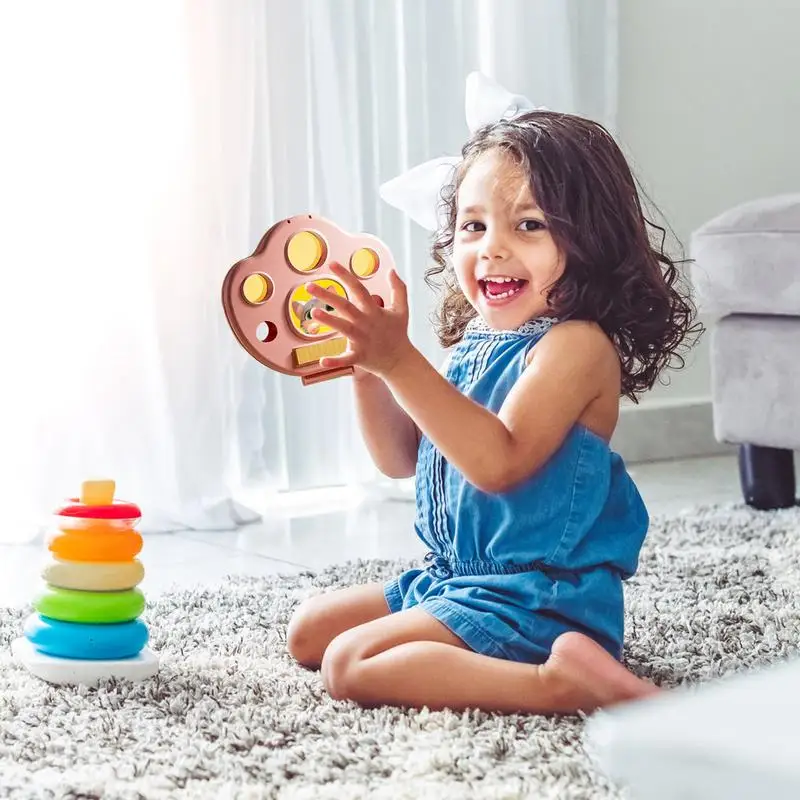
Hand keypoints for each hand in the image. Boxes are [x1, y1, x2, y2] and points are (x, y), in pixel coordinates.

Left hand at [306, 263, 413, 378]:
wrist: (400, 361)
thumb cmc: (398, 333)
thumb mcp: (401, 309)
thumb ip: (398, 289)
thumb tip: (392, 270)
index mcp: (374, 310)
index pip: (358, 288)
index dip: (346, 275)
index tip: (331, 264)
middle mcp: (366, 323)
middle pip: (345, 306)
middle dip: (327, 296)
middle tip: (309, 286)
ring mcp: (362, 340)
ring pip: (344, 328)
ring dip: (329, 320)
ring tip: (313, 313)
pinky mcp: (360, 356)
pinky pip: (346, 359)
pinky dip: (334, 361)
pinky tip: (321, 360)